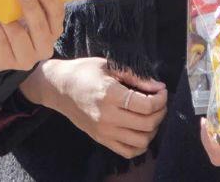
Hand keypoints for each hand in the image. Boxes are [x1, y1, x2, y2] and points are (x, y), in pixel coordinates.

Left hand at [0, 0, 65, 72]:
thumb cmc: (15, 22)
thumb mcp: (26, 12)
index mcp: (53, 30)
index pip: (57, 15)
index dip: (50, 0)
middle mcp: (44, 47)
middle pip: (40, 27)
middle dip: (31, 7)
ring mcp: (26, 58)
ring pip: (19, 37)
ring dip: (9, 19)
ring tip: (1, 4)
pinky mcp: (6, 62)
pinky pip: (0, 43)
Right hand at [22, 56, 166, 158]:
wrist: (58, 88)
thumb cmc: (83, 72)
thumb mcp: (109, 66)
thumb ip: (135, 78)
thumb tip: (158, 87)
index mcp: (109, 95)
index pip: (146, 105)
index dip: (160, 99)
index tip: (161, 90)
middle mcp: (107, 116)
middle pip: (147, 124)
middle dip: (160, 112)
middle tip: (159, 102)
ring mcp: (104, 131)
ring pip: (141, 141)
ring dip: (153, 129)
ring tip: (151, 116)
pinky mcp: (101, 139)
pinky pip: (128, 152)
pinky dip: (140, 144)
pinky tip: (140, 130)